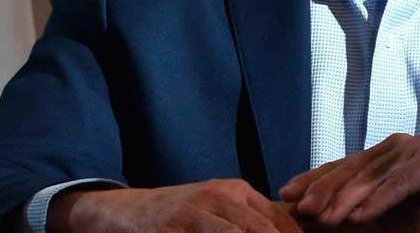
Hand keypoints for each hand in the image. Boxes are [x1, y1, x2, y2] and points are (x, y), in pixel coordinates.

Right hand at [48, 179, 303, 232]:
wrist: (127, 212)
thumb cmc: (180, 213)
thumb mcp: (217, 207)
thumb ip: (249, 218)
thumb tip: (292, 230)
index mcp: (235, 190)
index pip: (279, 219)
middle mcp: (219, 197)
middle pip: (263, 230)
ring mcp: (195, 214)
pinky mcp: (175, 230)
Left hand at [278, 133, 419, 232]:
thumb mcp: (384, 219)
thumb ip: (354, 213)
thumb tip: (312, 214)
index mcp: (384, 156)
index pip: (342, 166)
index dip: (314, 180)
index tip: (285, 195)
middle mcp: (398, 147)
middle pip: (352, 168)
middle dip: (323, 190)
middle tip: (300, 209)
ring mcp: (416, 149)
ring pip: (372, 176)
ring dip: (345, 198)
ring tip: (322, 217)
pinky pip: (399, 183)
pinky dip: (377, 201)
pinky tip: (357, 217)